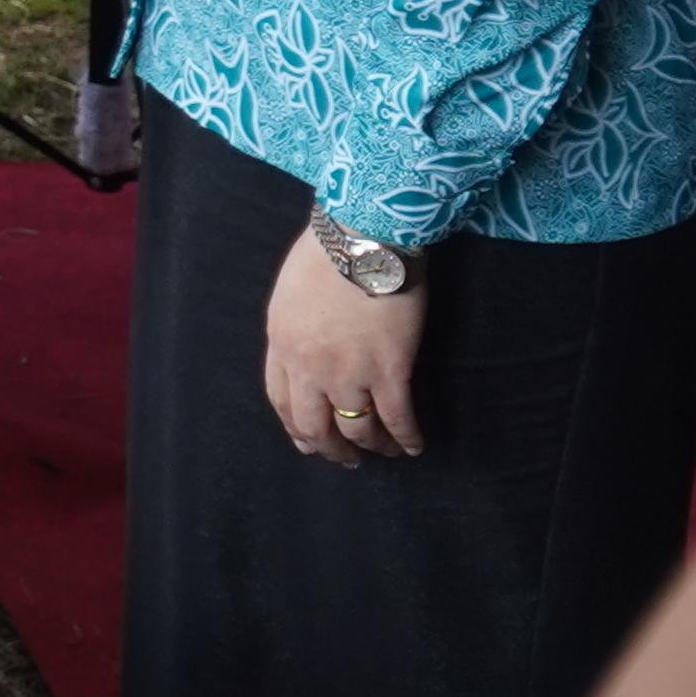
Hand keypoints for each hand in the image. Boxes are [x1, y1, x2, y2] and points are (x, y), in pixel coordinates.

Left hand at [263, 223, 426, 464]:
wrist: (361, 238)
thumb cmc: (326, 253)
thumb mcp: (289, 294)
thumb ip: (293, 330)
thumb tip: (304, 352)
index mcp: (282, 345)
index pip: (282, 400)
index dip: (296, 426)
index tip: (307, 442)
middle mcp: (310, 368)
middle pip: (314, 425)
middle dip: (330, 448)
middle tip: (345, 458)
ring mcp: (350, 373)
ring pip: (357, 428)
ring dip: (372, 446)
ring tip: (383, 452)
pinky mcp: (389, 371)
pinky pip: (397, 418)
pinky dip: (406, 438)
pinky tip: (413, 446)